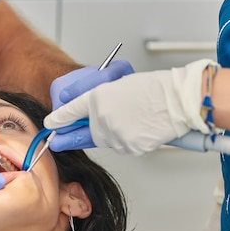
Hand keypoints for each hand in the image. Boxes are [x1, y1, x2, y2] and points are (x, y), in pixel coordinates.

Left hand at [44, 59, 216, 154]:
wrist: (179, 100)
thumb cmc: (155, 88)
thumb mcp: (119, 83)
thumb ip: (99, 99)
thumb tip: (85, 113)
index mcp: (98, 97)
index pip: (71, 111)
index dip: (58, 118)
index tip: (50, 124)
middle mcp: (102, 118)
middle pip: (84, 132)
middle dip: (71, 136)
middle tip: (57, 141)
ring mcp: (116, 135)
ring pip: (104, 140)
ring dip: (108, 135)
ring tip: (130, 121)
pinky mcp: (129, 147)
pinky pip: (122, 146)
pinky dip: (127, 140)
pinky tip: (139, 128)